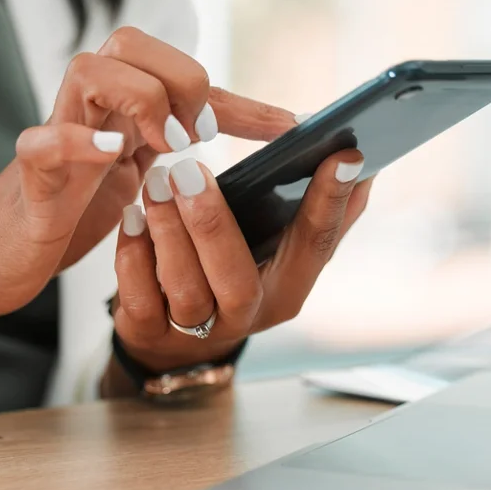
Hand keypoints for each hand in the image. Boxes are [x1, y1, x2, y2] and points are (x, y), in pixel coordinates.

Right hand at [0, 27, 293, 319]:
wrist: (8, 252)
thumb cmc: (80, 204)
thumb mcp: (150, 170)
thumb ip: (196, 140)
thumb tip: (278, 125)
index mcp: (123, 102)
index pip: (181, 72)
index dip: (238, 99)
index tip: (287, 128)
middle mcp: (89, 104)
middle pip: (130, 42)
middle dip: (180, 81)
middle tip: (199, 138)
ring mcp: (56, 132)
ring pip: (88, 69)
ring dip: (140, 100)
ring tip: (165, 147)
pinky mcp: (30, 173)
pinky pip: (42, 141)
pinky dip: (77, 141)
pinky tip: (113, 154)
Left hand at [112, 151, 372, 372]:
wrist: (173, 335)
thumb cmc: (229, 269)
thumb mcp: (278, 247)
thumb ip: (316, 211)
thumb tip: (358, 161)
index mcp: (289, 286)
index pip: (316, 245)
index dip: (332, 202)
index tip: (343, 154)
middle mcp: (248, 315)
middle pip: (236, 279)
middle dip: (212, 223)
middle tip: (190, 169)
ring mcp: (198, 332)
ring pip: (186, 289)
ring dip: (168, 231)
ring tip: (157, 182)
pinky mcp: (151, 334)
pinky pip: (140, 300)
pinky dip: (133, 256)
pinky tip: (132, 218)